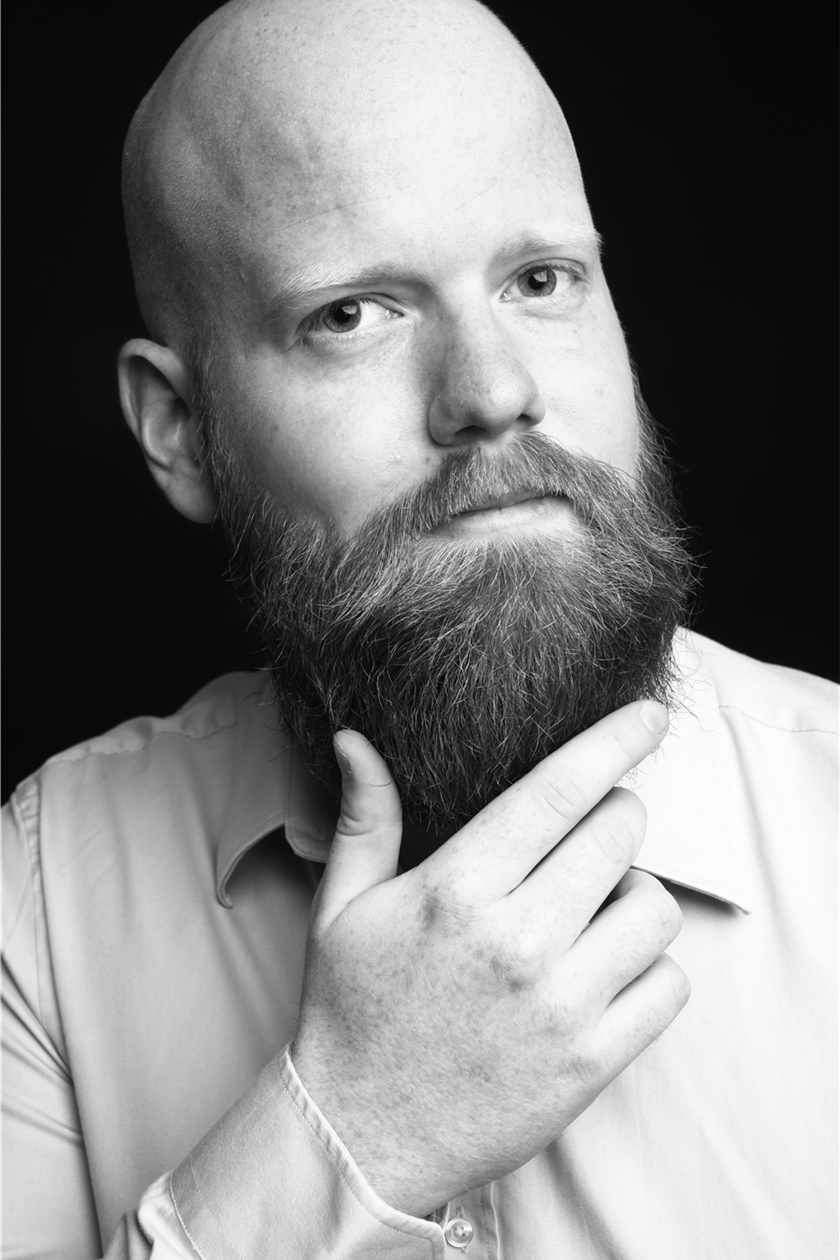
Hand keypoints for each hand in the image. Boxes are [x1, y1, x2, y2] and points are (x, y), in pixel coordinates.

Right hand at [291, 700, 688, 1217]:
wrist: (360, 1136)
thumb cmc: (353, 1011)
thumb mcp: (343, 906)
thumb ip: (365, 817)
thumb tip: (354, 738)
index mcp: (456, 890)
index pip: (556, 792)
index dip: (612, 742)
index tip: (648, 716)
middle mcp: (516, 940)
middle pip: (619, 835)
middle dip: (617, 818)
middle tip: (590, 835)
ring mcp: (561, 1005)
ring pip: (656, 908)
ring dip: (636, 895)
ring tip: (594, 908)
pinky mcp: (592, 1062)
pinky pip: (669, 987)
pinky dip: (652, 969)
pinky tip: (606, 970)